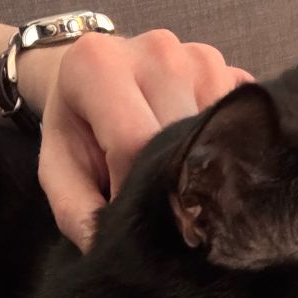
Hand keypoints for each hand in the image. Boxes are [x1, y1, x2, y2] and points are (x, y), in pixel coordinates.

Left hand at [20, 30, 252, 250]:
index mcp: (99, 65)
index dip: (134, 191)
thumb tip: (109, 248)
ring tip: (174, 177)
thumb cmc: (77, 126)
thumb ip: (76, 209)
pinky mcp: (230, 70)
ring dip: (199, 167)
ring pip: (215, 133)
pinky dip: (222, 150)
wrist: (96, 74)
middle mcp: (156, 50)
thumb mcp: (59, 168)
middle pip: (179, 135)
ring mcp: (200, 56)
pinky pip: (237, 123)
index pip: (134, 143)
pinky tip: (199, 159)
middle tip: (156, 207)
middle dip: (169, 182)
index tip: (130, 218)